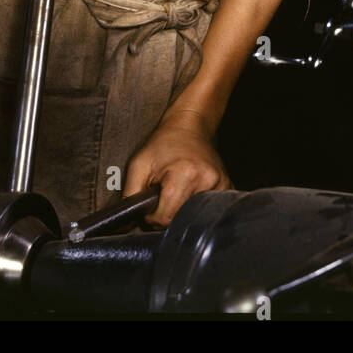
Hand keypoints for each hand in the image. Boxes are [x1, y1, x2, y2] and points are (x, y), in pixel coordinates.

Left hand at [122, 109, 231, 225]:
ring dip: (179, 210)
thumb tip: (124, 225)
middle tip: (161, 195)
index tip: (149, 203)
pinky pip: (205, 211)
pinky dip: (193, 207)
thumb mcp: (138, 165)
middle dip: (165, 214)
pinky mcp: (227, 187)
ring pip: (192, 217)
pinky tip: (188, 191)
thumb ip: (129, 196)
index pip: (166, 218)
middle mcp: (208, 180)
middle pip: (180, 219)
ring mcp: (222, 185)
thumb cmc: (162, 144)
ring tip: (175, 191)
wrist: (188, 127)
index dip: (152, 216)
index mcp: (186, 173)